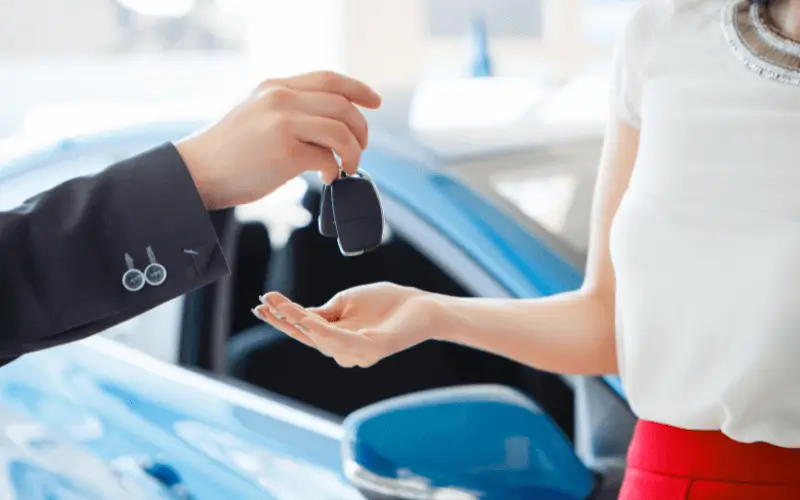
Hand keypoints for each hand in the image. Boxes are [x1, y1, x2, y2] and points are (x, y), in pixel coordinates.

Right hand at [175, 71, 381, 209]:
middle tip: (360, 149)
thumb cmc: (227, 152)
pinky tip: (328, 178)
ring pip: (341, 131)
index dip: (357, 89)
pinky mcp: (286, 152)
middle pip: (342, 105)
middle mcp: (280, 100)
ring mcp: (283, 124)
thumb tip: (327, 125)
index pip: (328, 79)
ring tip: (348, 166)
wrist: (196, 172)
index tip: (375, 101)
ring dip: (353, 152)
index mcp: (274, 87)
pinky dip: (335, 169)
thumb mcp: (254, 113)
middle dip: (360, 129)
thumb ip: (286, 110)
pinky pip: (327, 158)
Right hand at [254, 283, 433, 367]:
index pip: (304, 329)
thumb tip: (300, 314)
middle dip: (284, 321)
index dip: (283, 318)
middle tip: (263, 304)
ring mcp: (359, 352)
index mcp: (336, 337)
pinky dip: (327, 334)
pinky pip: (346, 342)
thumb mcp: (346, 302)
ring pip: (322, 340)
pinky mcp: (374, 348)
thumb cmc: (385, 303)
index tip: (261, 303)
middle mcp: (344, 350)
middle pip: (307, 337)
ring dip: (300, 323)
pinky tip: (311, 323)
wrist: (420, 305)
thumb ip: (324, 312)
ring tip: (282, 307)